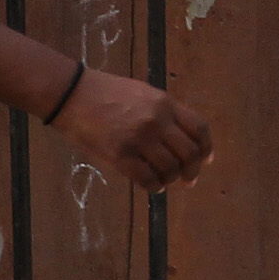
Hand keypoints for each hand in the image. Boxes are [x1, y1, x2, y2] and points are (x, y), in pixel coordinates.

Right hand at [54, 68, 213, 191]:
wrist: (72, 94)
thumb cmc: (106, 92)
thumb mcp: (143, 93)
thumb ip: (164, 113)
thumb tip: (182, 139)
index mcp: (165, 103)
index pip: (199, 129)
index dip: (206, 148)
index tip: (205, 160)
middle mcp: (157, 121)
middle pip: (189, 153)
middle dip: (192, 170)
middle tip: (188, 180)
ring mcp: (139, 139)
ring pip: (169, 169)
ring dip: (170, 179)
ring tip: (164, 181)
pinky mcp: (120, 155)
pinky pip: (147, 179)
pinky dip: (154, 187)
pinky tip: (152, 186)